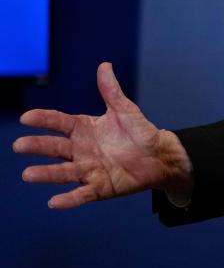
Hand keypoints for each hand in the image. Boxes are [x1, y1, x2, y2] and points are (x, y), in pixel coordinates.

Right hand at [13, 62, 191, 208]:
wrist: (159, 156)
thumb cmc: (140, 133)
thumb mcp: (125, 110)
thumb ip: (111, 91)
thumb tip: (104, 65)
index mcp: (84, 129)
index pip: (59, 123)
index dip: (44, 119)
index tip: (27, 117)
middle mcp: (81, 150)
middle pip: (55, 148)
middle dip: (37, 147)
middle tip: (20, 146)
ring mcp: (88, 169)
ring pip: (63, 172)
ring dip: (46, 174)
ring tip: (28, 174)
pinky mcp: (100, 187)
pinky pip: (82, 194)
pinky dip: (69, 199)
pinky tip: (54, 202)